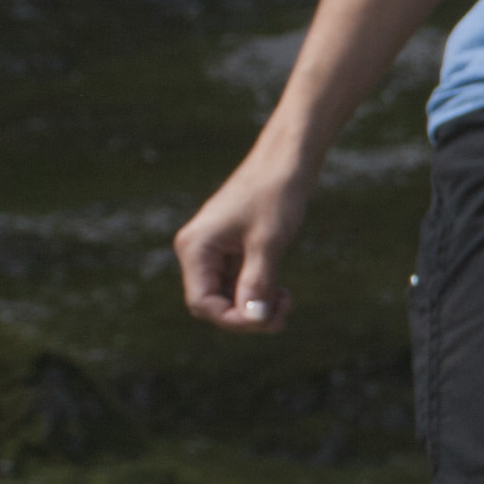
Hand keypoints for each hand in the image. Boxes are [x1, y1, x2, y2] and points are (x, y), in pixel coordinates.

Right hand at [175, 150, 307, 331]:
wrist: (287, 160)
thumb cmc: (275, 194)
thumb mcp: (268, 243)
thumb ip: (258, 283)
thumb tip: (254, 320)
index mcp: (195, 248)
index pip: (202, 302)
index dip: (232, 319)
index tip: (267, 323)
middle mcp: (198, 250)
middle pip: (213, 301)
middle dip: (246, 314)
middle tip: (282, 320)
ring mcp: (214, 248)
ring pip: (228, 293)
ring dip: (255, 304)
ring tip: (287, 304)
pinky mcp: (232, 246)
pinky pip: (239, 279)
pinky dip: (259, 289)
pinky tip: (282, 294)